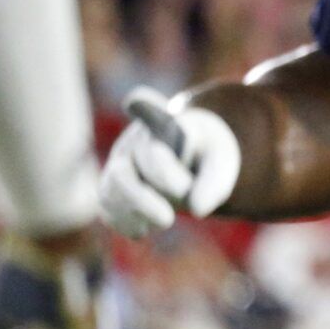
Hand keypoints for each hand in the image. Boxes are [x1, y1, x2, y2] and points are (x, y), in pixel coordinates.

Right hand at [99, 87, 241, 236]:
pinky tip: (143, 229)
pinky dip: (125, 222)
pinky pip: (108, 208)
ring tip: (166, 219)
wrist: (191, 163)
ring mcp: (121, 164)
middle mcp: (136, 142)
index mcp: (167, 126)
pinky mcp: (114, 188)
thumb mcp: (221, 164)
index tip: (135, 99)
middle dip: (143, 198)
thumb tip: (197, 209)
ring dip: (136, 212)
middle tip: (169, 218)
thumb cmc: (206, 157)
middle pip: (124, 171)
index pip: (154, 115)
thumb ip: (214, 181)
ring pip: (111, 192)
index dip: (144, 107)